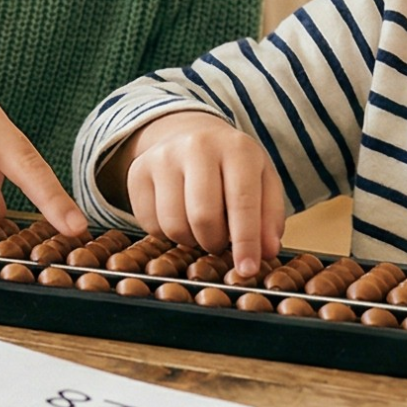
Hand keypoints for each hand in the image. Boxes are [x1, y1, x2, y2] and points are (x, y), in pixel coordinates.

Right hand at [105, 111, 287, 278]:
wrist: (192, 135)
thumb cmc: (234, 168)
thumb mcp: (263, 183)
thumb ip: (269, 217)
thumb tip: (266, 252)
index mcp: (237, 148)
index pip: (242, 202)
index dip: (246, 242)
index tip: (247, 270)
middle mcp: (197, 146)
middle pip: (203, 216)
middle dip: (214, 243)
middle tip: (219, 243)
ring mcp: (163, 156)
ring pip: (174, 225)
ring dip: (191, 240)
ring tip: (201, 229)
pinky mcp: (138, 171)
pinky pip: (150, 225)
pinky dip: (167, 234)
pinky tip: (180, 218)